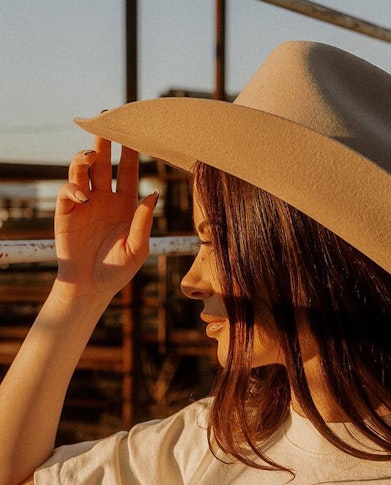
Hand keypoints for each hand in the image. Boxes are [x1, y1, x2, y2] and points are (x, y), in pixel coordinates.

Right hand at [54, 137, 156, 299]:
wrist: (90, 287)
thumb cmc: (117, 271)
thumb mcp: (137, 249)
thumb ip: (144, 222)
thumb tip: (154, 194)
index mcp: (125, 204)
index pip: (129, 171)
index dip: (131, 152)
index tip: (136, 132)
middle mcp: (105, 198)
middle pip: (104, 163)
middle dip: (104, 142)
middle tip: (106, 121)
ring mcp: (84, 202)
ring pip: (82, 169)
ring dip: (85, 158)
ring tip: (90, 154)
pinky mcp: (67, 211)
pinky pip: (68, 190)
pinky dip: (74, 188)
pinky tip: (84, 196)